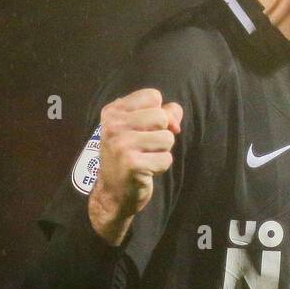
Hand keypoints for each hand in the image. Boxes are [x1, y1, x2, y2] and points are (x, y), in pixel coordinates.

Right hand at [87, 88, 182, 245]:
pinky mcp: (132, 164)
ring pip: (167, 138)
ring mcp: (121, 145)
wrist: (113, 192)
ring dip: (162, 151)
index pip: (153, 96)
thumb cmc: (130, 156)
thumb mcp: (140, 128)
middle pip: (162, 117)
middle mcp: (113, 125)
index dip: (159, 113)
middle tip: (144, 147)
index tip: (146, 128)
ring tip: (145, 158)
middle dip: (162, 134)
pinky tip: (145, 170)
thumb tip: (176, 112)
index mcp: (113, 111)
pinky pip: (166, 159)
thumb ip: (162, 113)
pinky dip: (161, 167)